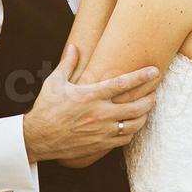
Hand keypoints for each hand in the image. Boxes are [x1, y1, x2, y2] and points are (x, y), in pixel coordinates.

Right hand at [23, 44, 158, 164]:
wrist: (37, 138)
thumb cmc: (46, 108)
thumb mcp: (54, 83)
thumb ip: (68, 64)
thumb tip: (73, 46)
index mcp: (90, 96)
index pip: (122, 84)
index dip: (141, 76)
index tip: (154, 71)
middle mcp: (99, 114)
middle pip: (136, 107)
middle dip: (150, 99)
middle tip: (153, 93)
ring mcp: (101, 131)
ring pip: (134, 125)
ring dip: (143, 116)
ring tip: (145, 109)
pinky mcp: (100, 144)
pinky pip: (124, 139)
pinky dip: (132, 132)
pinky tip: (131, 125)